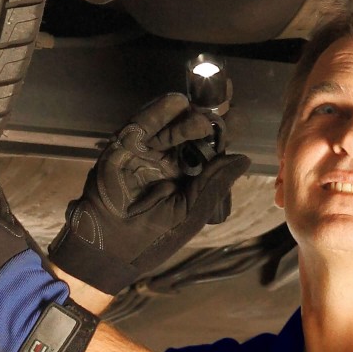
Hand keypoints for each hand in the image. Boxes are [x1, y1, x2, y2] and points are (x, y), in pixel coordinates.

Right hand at [48, 93, 250, 294]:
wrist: (109, 249)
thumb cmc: (151, 239)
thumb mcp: (190, 212)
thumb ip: (214, 185)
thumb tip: (243, 158)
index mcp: (184, 180)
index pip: (206, 151)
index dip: (221, 135)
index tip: (237, 117)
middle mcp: (165, 164)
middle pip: (188, 134)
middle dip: (204, 119)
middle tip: (221, 105)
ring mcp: (143, 155)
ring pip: (167, 128)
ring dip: (184, 116)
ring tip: (202, 110)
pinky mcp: (121, 149)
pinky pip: (140, 126)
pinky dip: (156, 112)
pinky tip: (176, 103)